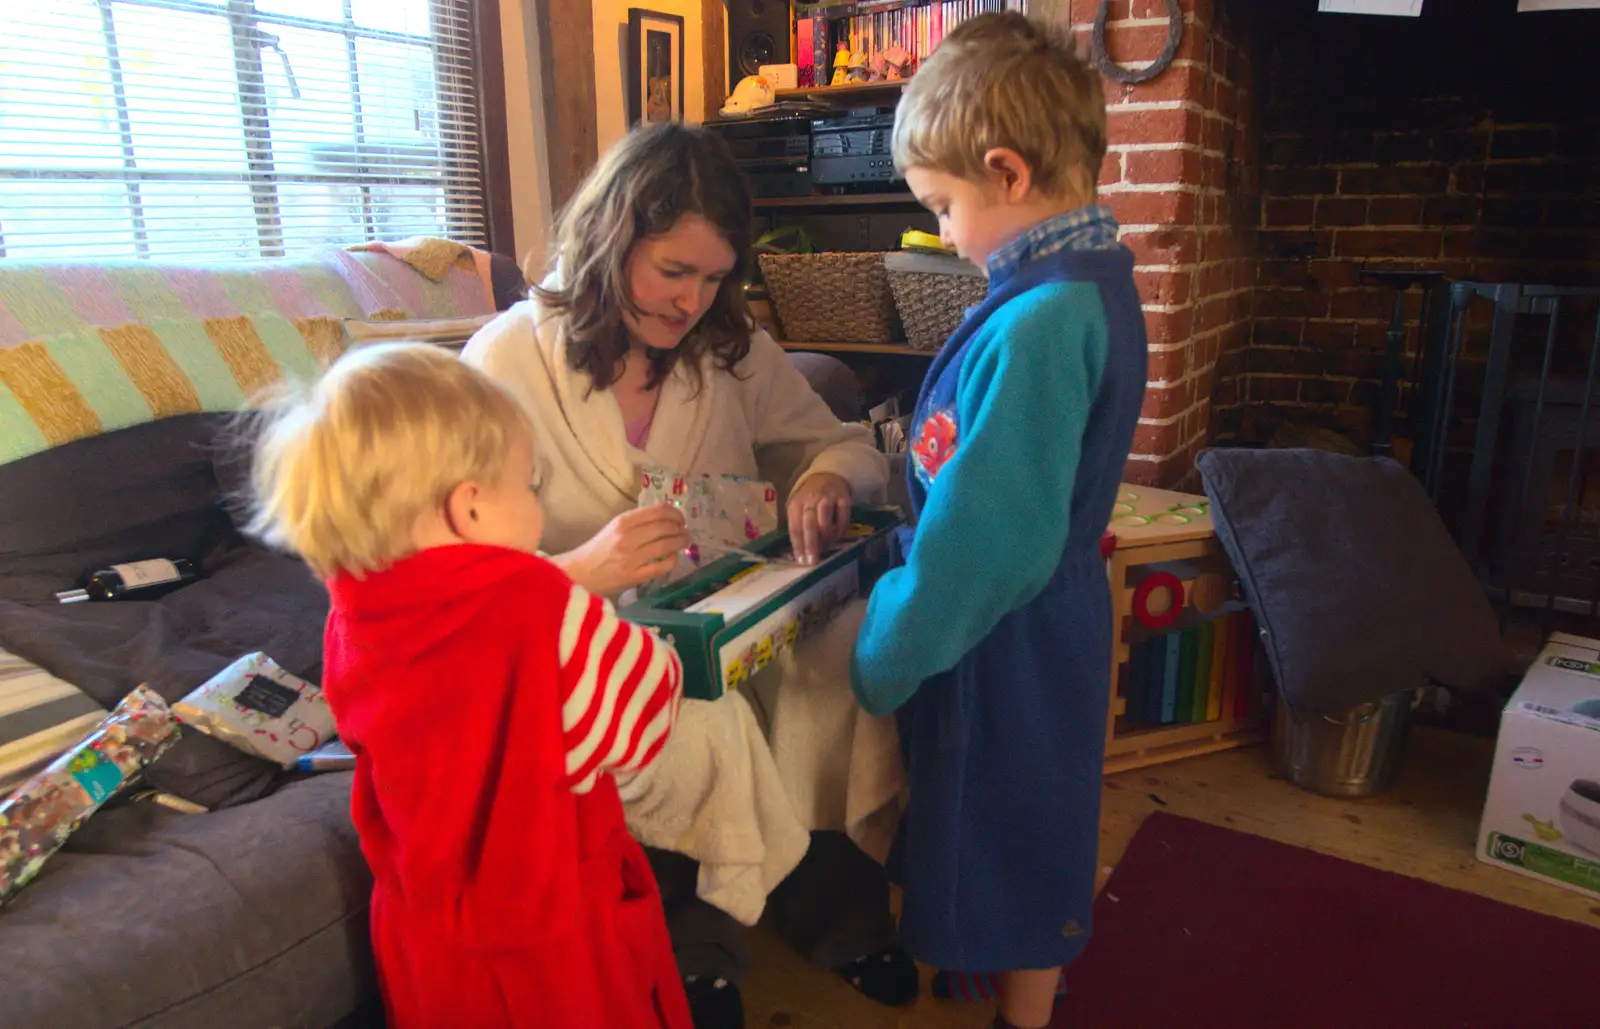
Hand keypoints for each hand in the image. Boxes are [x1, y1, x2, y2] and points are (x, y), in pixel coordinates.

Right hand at [555, 504, 691, 595]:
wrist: (578, 573)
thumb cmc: (598, 549)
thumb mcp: (614, 528)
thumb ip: (637, 523)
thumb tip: (667, 518)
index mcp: (623, 522)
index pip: (658, 511)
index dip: (676, 513)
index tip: (680, 518)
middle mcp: (628, 537)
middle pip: (666, 528)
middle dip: (681, 529)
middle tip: (685, 532)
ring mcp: (631, 558)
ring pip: (666, 546)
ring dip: (681, 542)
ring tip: (684, 542)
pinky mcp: (633, 577)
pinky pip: (661, 567)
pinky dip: (672, 561)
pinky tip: (673, 558)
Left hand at [787, 472, 852, 564]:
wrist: (827, 476)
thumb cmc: (809, 499)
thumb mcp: (798, 509)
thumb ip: (798, 526)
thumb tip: (799, 553)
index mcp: (796, 504)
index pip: (795, 527)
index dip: (798, 545)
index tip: (801, 561)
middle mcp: (810, 500)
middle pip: (809, 525)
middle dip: (811, 545)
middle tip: (813, 561)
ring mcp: (828, 498)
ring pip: (826, 521)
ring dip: (825, 538)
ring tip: (825, 547)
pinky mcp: (844, 498)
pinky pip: (843, 517)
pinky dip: (841, 530)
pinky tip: (838, 537)